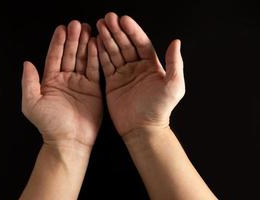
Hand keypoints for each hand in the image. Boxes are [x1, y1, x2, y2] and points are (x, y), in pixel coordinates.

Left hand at [21, 21, 101, 147]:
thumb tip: (27, 63)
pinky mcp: (93, 89)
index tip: (62, 29)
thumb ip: (29, 82)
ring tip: (88, 29)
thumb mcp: (32, 103)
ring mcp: (80, 83)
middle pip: (69, 55)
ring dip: (85, 44)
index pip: (54, 57)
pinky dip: (95, 57)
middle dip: (73, 39)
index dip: (58, 43)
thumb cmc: (50, 125)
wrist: (69, 141)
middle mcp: (66, 80)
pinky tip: (96, 45)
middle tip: (77, 24)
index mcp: (50, 81)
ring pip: (82, 59)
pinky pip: (94, 70)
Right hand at [96, 12, 184, 136]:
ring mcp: (123, 74)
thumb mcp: (173, 85)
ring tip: (99, 25)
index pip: (141, 43)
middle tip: (107, 18)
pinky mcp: (112, 82)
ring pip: (114, 52)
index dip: (132, 31)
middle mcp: (136, 67)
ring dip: (107, 39)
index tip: (123, 19)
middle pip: (125, 44)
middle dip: (116, 31)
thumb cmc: (160, 109)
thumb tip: (176, 41)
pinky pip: (105, 65)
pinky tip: (95, 42)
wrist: (143, 128)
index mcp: (151, 65)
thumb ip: (175, 63)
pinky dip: (100, 54)